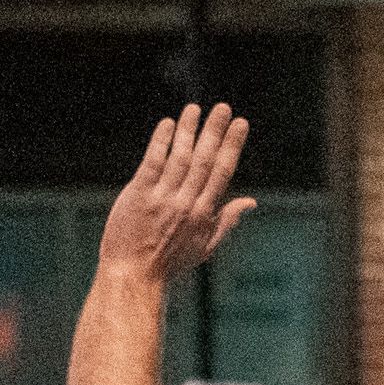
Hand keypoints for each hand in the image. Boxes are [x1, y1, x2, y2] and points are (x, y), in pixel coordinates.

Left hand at [99, 105, 256, 288]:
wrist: (132, 277)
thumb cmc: (168, 264)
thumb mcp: (204, 248)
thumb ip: (226, 222)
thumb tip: (250, 202)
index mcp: (203, 214)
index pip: (222, 172)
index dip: (232, 146)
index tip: (241, 124)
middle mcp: (184, 204)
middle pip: (203, 160)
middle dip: (215, 131)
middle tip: (223, 107)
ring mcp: (161, 199)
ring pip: (179, 158)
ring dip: (188, 130)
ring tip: (195, 109)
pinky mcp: (138, 196)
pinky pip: (152, 163)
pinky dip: (161, 142)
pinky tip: (168, 124)